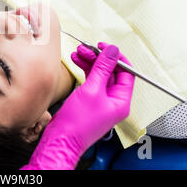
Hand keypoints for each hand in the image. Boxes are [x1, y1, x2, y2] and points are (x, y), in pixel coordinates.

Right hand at [23, 43, 134, 169]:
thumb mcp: (92, 90)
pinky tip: (76, 61)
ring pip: (99, 74)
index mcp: (121, 101)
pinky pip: (90, 80)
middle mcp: (113, 100)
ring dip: (89, 62)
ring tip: (78, 53)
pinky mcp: (89, 100)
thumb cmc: (77, 123)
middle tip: (87, 48)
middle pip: (111, 71)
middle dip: (98, 58)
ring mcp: (100, 100)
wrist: (60, 139)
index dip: (116, 57)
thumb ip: (103, 68)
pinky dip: (84, 69)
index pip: (126, 72)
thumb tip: (112, 52)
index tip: (104, 47)